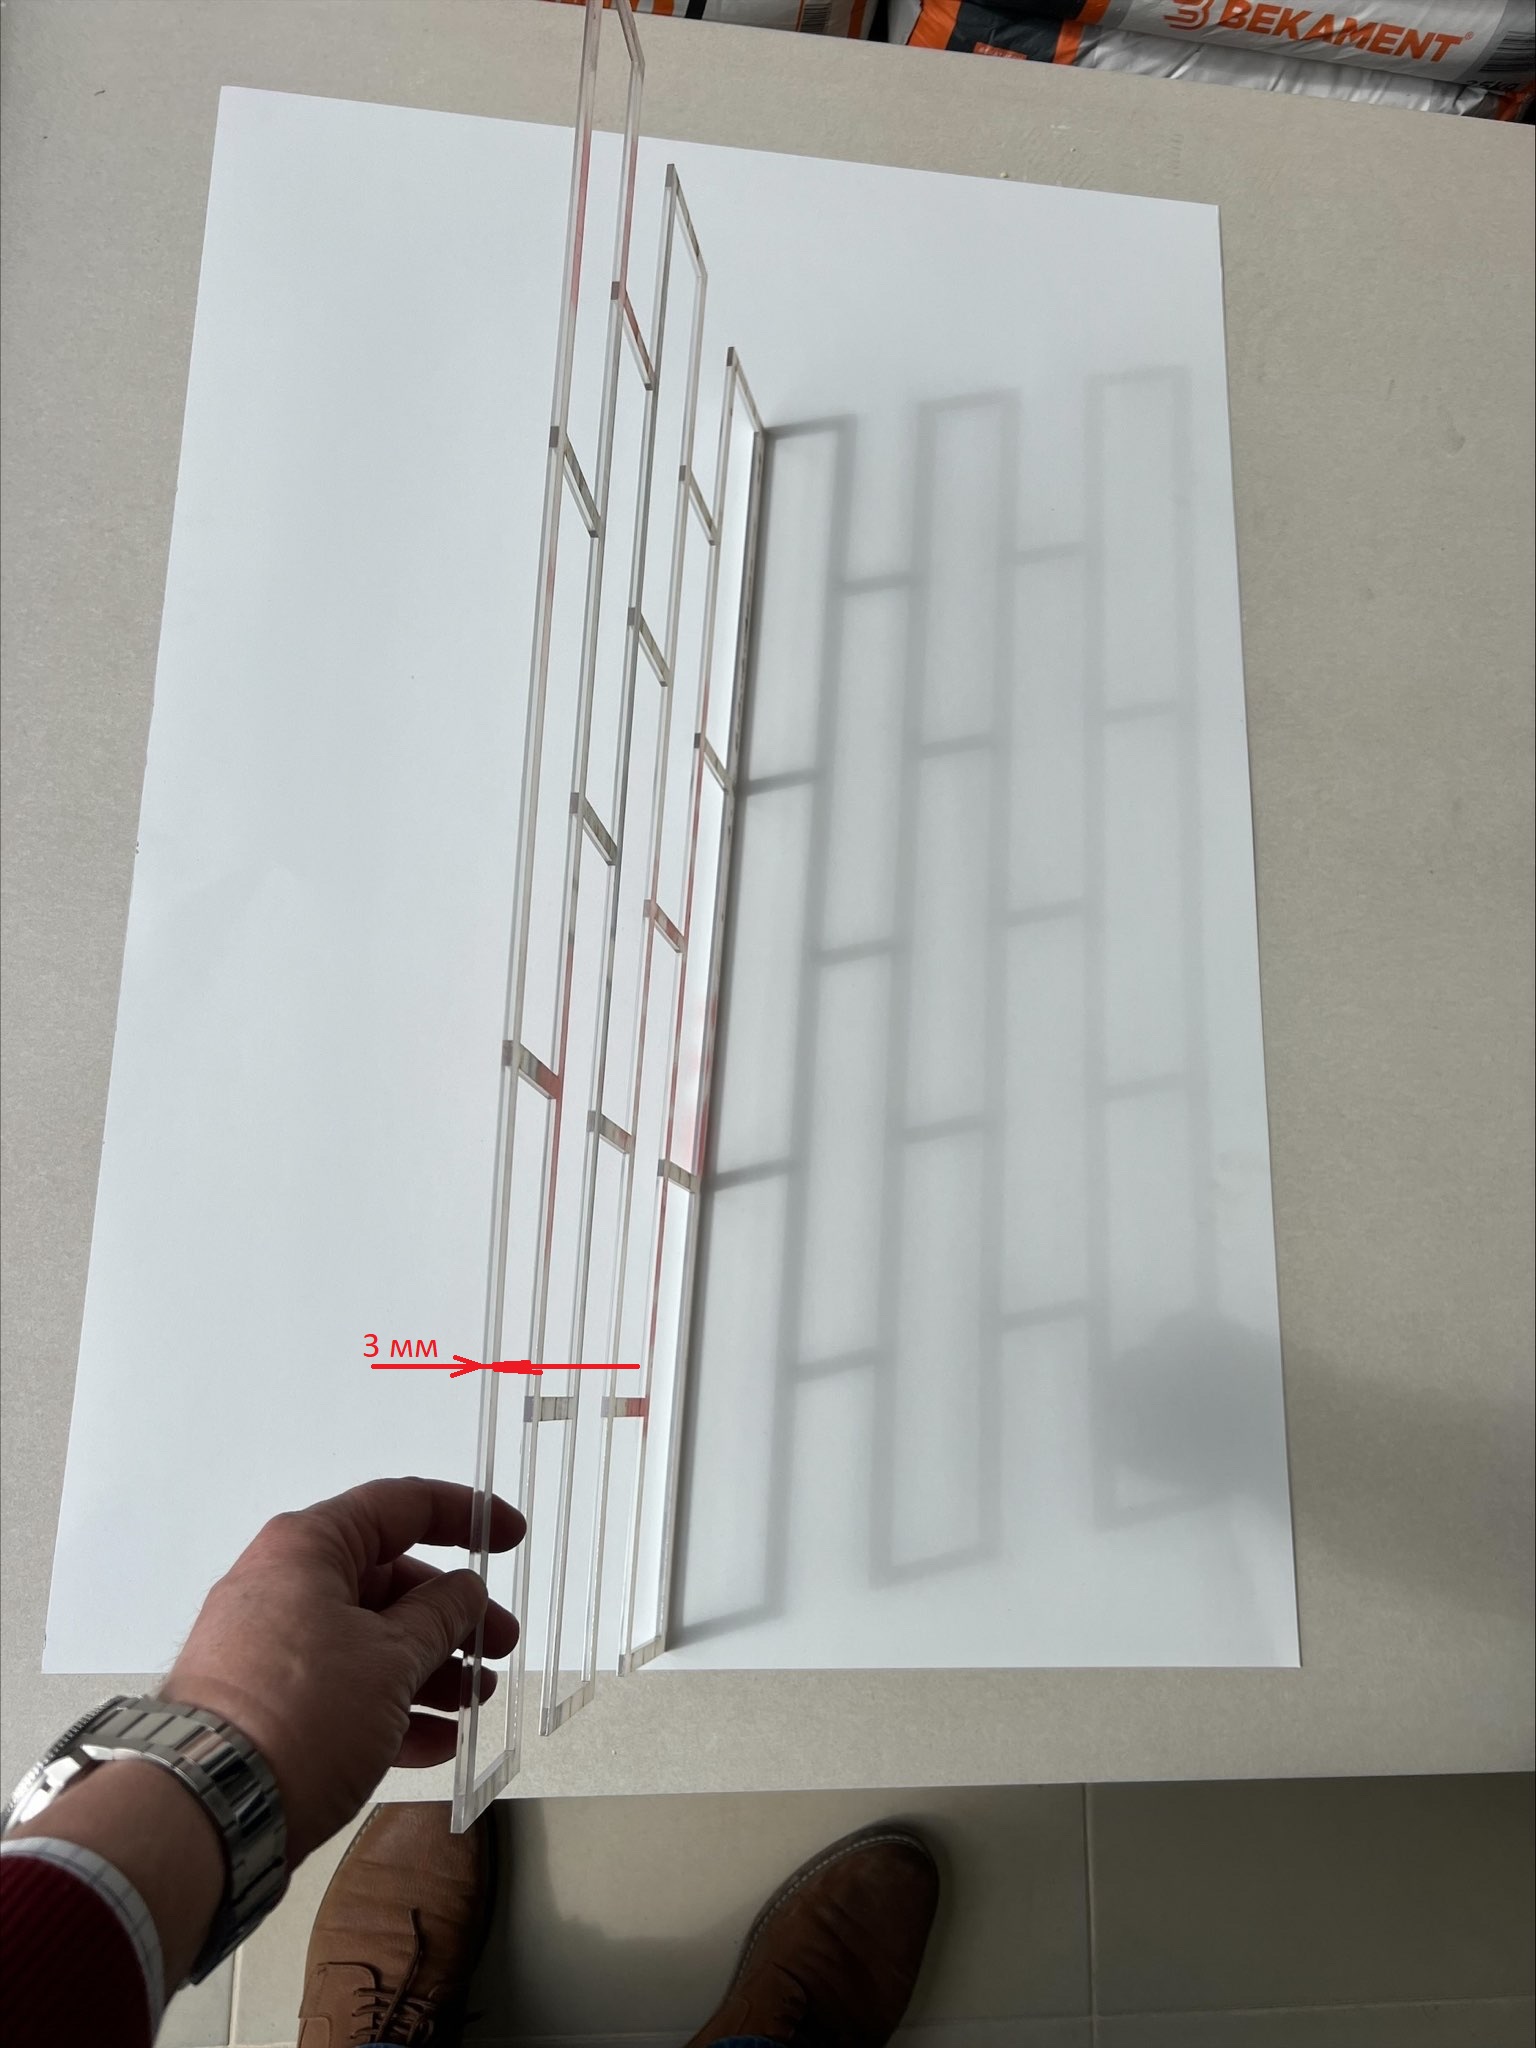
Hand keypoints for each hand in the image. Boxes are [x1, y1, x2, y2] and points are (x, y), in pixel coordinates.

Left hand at [162, 1476, 523, 1864]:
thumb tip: (463, 1592)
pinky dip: (388, 1708)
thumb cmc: (304, 1711)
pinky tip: (436, 1742)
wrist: (206, 1810)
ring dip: (429, 1668)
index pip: (401, 1506)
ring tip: (474, 1701)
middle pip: (388, 1583)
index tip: (511, 1538)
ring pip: (366, 1640)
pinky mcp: (262, 1705)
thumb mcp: (393, 1657)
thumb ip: (441, 1615)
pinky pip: (339, 1690)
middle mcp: (282, 1585)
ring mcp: (268, 1648)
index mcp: (308, 1547)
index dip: (465, 1516)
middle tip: (501, 1645)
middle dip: (452, 1617)